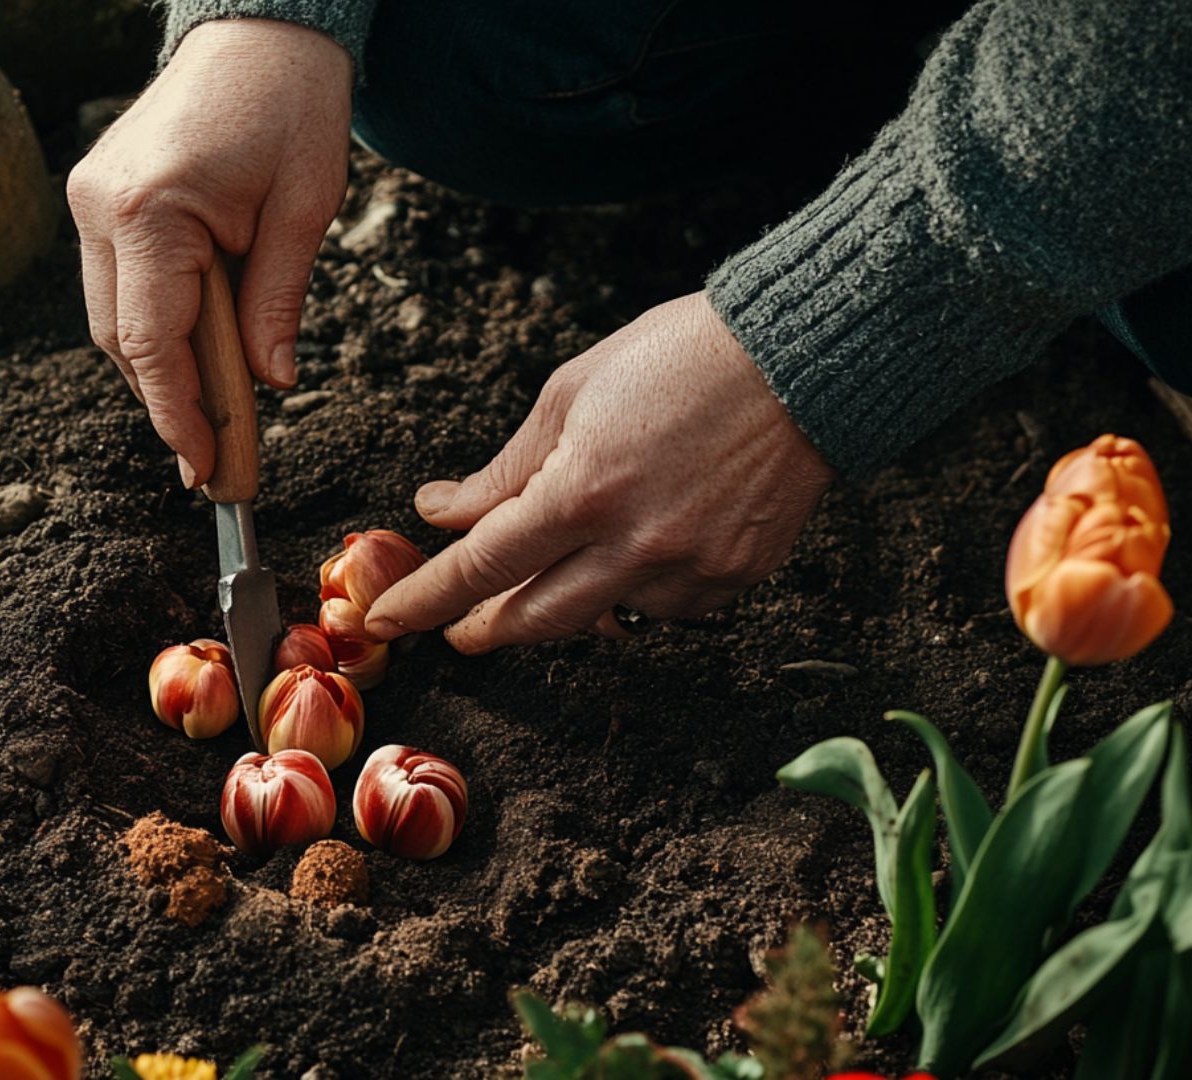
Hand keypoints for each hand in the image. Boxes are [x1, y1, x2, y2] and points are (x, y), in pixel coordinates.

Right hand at [67, 20, 351, 487]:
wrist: (259, 30)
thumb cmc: (291, 104)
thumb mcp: (304, 209)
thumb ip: (277, 302)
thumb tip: (270, 384)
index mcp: (149, 210)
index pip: (153, 343)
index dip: (180, 416)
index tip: (207, 469)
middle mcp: (100, 207)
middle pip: (122, 341)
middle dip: (170, 403)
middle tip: (221, 459)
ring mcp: (90, 199)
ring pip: (114, 320)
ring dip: (162, 368)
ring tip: (217, 416)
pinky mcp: (98, 196)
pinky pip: (119, 286)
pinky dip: (156, 326)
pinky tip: (199, 353)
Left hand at [364, 292, 834, 652]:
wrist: (802, 358)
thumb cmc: (682, 358)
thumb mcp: (571, 393)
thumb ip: (504, 468)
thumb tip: (442, 510)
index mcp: (582, 492)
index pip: (481, 567)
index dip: (427, 599)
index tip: (389, 618)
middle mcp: (635, 546)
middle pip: (535, 620)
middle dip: (486, 628)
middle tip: (460, 627)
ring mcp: (689, 570)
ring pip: (602, 618)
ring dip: (567, 600)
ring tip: (561, 565)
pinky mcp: (734, 579)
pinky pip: (666, 608)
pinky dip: (637, 588)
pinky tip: (639, 549)